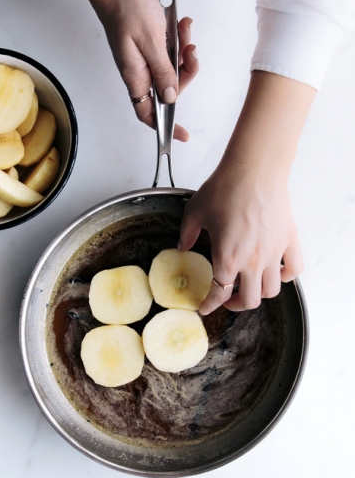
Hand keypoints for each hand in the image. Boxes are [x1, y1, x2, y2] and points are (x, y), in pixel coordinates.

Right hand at [82, 0, 198, 140]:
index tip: (181, 135)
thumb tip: (171, 98)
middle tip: (191, 52)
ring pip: (174, 70)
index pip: (149, 114)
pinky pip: (172, 53)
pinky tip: (180, 25)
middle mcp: (141, 72)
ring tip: (184, 30)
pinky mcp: (152, 46)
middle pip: (170, 89)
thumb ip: (162, 71)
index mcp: (136, 77)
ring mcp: (146, 60)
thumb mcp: (150, 42)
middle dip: (186, 72)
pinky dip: (180, 40)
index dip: (165, 127)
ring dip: (185, 52)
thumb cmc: (126, 8)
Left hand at [179, 162, 302, 312]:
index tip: (205, 307)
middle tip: (228, 299)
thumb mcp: (194, 212)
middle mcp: (252, 261)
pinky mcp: (289, 241)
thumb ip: (186, 234)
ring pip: (272, 290)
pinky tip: (277, 271)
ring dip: (260, 293)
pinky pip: (294, 269)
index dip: (210, 304)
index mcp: (227, 258)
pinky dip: (286, 276)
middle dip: (236, 305)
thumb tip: (183, 246)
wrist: (253, 169)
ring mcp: (274, 253)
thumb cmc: (225, 188)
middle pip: (249, 300)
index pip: (219, 293)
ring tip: (251, 286)